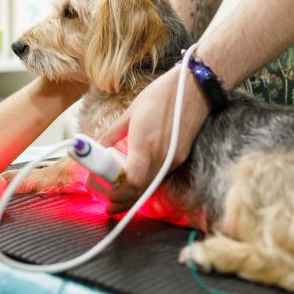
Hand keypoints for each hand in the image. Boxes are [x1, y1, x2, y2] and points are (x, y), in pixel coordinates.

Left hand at [98, 66, 210, 212]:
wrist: (196, 88)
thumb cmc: (162, 94)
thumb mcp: (132, 111)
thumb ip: (113, 132)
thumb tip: (97, 145)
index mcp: (145, 144)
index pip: (132, 182)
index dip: (118, 193)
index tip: (104, 194)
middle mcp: (161, 156)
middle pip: (141, 190)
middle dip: (123, 201)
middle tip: (108, 205)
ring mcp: (173, 159)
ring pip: (152, 186)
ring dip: (135, 195)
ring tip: (119, 195)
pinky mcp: (180, 157)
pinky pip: (160, 176)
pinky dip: (147, 183)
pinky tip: (137, 180)